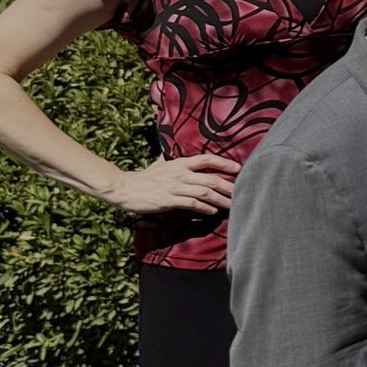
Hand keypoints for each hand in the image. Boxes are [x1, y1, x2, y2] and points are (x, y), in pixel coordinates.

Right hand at [102, 153, 240, 217]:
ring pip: (204, 192)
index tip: (238, 168)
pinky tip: (212, 212)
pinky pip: (191, 203)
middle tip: (242, 191)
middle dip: (229, 185)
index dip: (224, 163)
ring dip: (220, 199)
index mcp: (179, 163)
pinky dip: (204, 208)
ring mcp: (175, 187)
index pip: (207, 159)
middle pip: (211, 178)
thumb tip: (171, 154)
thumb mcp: (159, 165)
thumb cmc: (143, 178)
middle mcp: (180, 173)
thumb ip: (170, 161)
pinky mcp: (169, 200)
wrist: (123, 188)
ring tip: (232, 205)